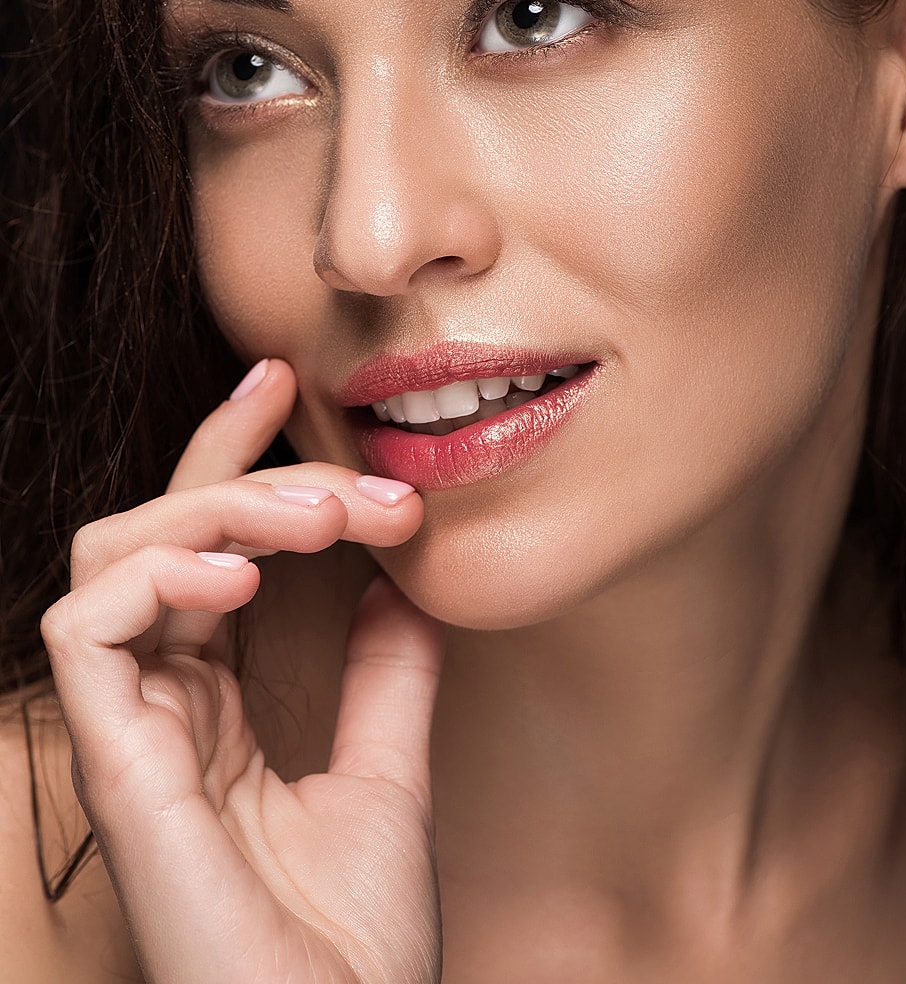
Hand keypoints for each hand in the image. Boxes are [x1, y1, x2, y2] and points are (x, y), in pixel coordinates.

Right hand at [41, 359, 444, 983]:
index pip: (199, 541)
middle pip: (157, 525)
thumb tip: (410, 576)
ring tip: (316, 519)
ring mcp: (130, 729)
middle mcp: (161, 702)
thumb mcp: (388, 769)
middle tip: (354, 478)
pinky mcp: (111, 760)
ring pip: (117, 549)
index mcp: (212, 700)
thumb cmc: (353, 942)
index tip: (284, 383)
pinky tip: (242, 577)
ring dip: (217, 506)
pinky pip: (89, 624)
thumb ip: (387, 670)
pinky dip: (160, 572)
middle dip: (247, 468)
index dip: (229, 453)